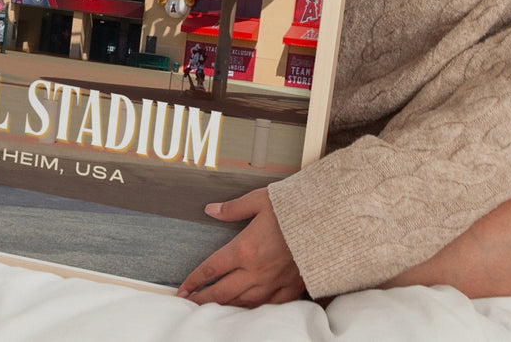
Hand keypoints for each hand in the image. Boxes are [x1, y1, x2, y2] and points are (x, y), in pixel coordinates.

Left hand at [176, 188, 304, 306]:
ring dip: (224, 307)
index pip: (212, 268)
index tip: (183, 288)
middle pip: (222, 292)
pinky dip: (254, 310)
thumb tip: (211, 209)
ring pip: (243, 303)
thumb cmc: (295, 209)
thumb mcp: (260, 200)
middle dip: (203, 299)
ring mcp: (273, 282)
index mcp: (244, 249)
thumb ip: (233, 208)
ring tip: (212, 309)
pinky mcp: (291, 288)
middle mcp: (256, 271)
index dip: (194, 280)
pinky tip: (246, 310)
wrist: (328, 222)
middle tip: (188, 305)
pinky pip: (268, 306)